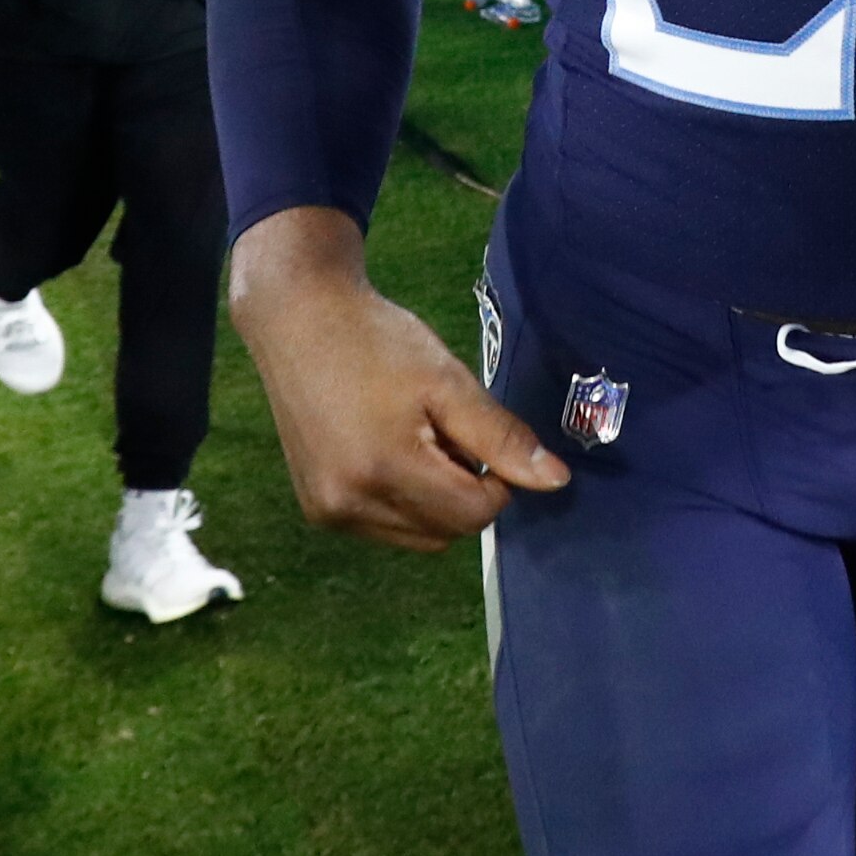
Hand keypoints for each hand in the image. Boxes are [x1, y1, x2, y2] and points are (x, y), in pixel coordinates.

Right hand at [229, 208, 568, 550]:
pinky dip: (403, 502)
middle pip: (447, 533)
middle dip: (464, 492)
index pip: (473, 515)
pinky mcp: (317, 510)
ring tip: (415, 439)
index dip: (496, 482)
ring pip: (418, 537)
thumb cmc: (376, 341)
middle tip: (445, 431)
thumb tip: (556, 481)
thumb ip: (501, 438)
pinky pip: (385, 528)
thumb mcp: (447, 381)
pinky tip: (388, 450)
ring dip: (435, 502)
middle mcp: (348, 504)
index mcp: (383, 470)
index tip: (480, 437)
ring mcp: (328, 513)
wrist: (299, 318)